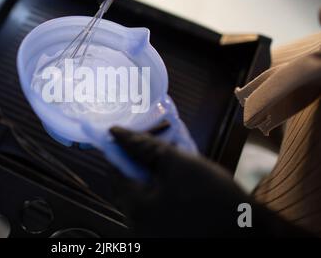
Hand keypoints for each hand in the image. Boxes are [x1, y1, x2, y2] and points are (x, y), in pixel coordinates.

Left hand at [109, 127, 311, 236]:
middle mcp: (138, 225)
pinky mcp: (169, 233)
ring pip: (145, 194)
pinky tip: (180, 177)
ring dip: (153, 173)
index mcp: (134, 209)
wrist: (251, 233)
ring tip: (171, 155)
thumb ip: (144, 147)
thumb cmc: (214, 198)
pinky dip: (164, 188)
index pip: (114, 171)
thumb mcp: (179, 165)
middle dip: (140, 159)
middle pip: (129, 184)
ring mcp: (154, 232)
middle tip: (155, 141)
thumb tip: (117, 133)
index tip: (132, 133)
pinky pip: (158, 206)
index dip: (121, 148)